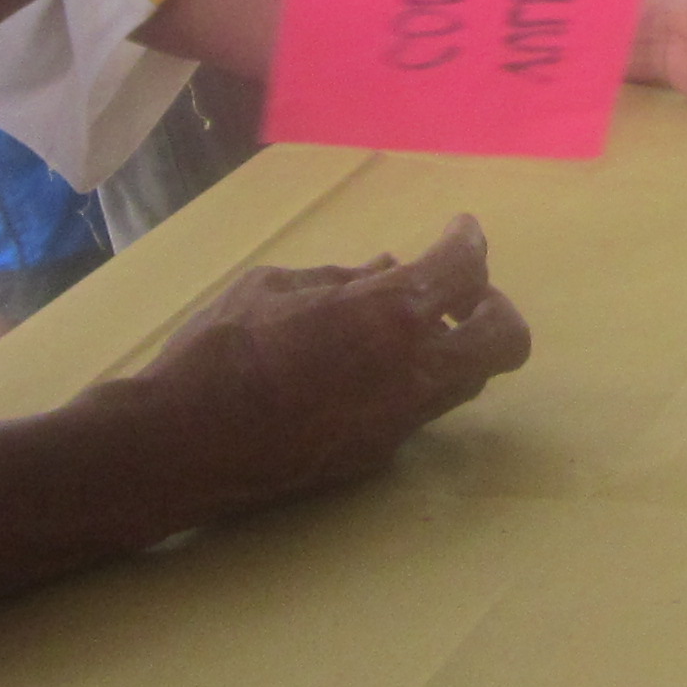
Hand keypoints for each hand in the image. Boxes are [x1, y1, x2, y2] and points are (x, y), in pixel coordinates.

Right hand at [129, 219, 532, 502]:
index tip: (460, 230)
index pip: (464, 269)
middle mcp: (414, 371)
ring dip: (456, 346)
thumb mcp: (273, 286)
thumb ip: (341, 278)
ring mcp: (400, 421)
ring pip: (466, 379)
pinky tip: (369, 365)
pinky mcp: (376, 457)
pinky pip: (421, 408)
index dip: (468, 241)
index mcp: (390, 314)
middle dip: (494, 306)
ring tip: (411, 325)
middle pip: (504, 339)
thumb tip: (386, 269)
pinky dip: (414, 377)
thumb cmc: (219, 350)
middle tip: (463, 289)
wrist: (182, 446)